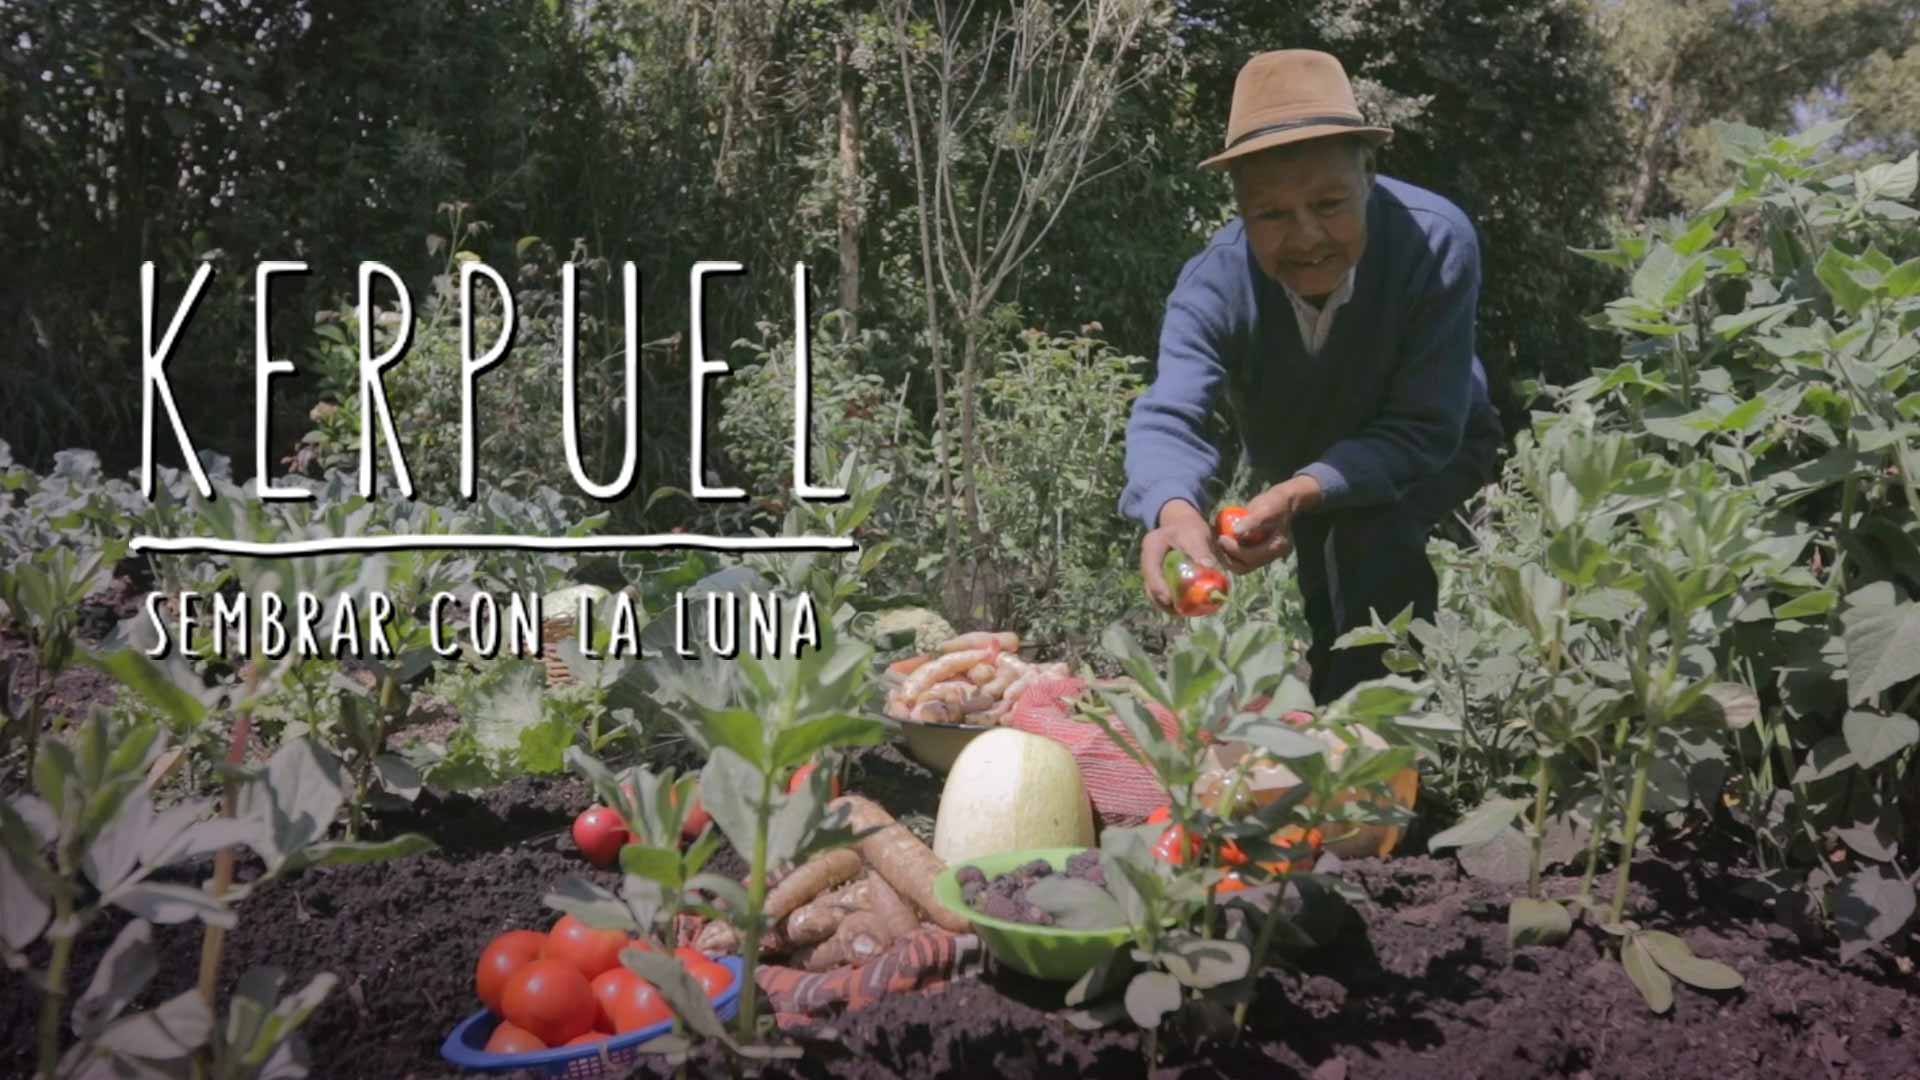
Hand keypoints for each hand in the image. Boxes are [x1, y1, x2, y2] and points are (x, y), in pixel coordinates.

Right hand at [1140, 500, 1220, 614]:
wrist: (1185, 524)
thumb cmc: (1190, 527)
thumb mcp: (1196, 534)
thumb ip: (1200, 549)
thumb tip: (1209, 567)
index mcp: (1152, 546)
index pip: (1150, 569)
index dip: (1158, 587)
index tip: (1170, 600)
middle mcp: (1147, 560)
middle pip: (1149, 586)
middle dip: (1163, 602)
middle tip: (1179, 612)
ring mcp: (1152, 570)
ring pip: (1154, 592)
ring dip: (1168, 605)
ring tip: (1184, 613)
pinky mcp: (1159, 577)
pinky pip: (1163, 592)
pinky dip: (1173, 601)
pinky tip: (1187, 608)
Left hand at [1217, 476, 1322, 573]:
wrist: (1282, 501)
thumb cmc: (1276, 502)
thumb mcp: (1266, 509)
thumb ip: (1253, 521)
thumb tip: (1236, 531)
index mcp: (1277, 547)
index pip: (1252, 557)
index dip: (1234, 549)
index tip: (1221, 538)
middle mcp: (1271, 556)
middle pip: (1244, 567)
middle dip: (1227, 558)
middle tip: (1215, 544)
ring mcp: (1263, 556)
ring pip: (1240, 566)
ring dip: (1225, 557)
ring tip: (1214, 544)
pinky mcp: (1255, 552)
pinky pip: (1239, 559)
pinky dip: (1228, 553)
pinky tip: (1218, 541)